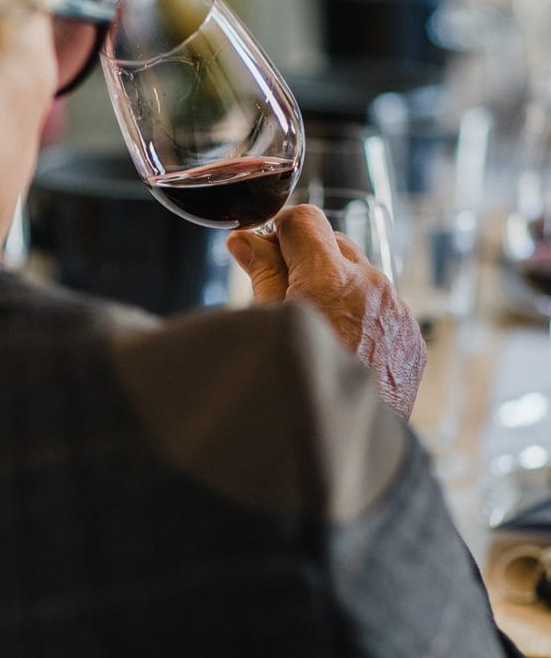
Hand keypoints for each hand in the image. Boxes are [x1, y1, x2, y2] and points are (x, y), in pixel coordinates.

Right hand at [227, 205, 425, 418]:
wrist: (343, 437)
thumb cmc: (296, 383)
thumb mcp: (267, 324)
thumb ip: (260, 274)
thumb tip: (245, 241)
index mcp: (328, 278)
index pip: (303, 220)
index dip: (280, 231)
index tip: (267, 251)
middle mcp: (370, 286)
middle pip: (334, 243)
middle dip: (307, 259)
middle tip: (284, 293)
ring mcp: (397, 311)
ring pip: (361, 276)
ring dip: (337, 288)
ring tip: (317, 329)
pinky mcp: (412, 338)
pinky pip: (384, 308)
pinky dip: (362, 317)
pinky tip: (343, 349)